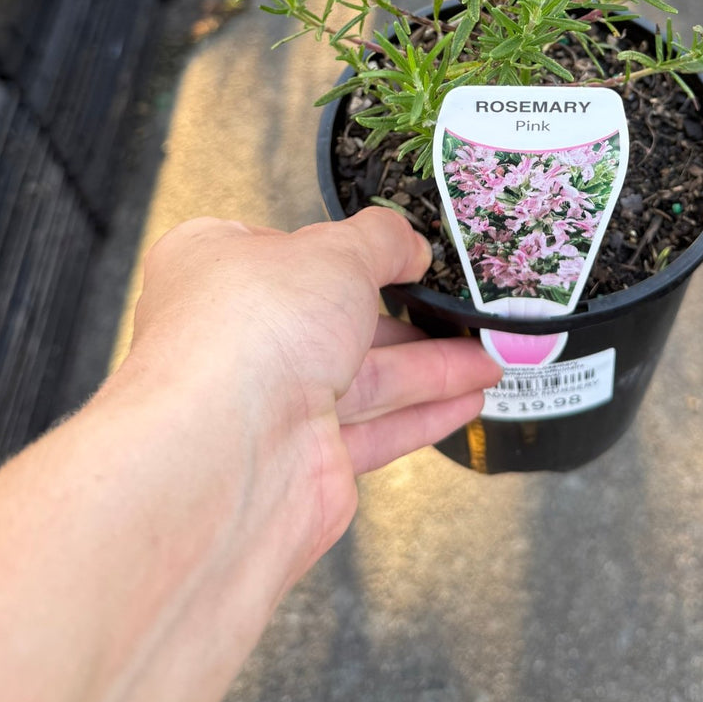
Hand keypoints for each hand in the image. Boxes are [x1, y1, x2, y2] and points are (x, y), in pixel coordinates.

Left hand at [124, 210, 499, 569]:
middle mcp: (237, 336)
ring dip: (431, 367)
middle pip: (334, 317)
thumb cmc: (247, 337)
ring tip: (486, 357)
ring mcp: (268, 402)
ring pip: (363, 376)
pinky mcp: (303, 460)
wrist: (226, 457)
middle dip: (404, 316)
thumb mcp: (333, 252)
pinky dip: (422, 414)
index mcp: (217, 266)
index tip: (400, 250)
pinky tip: (464, 400)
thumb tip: (407, 242)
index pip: (286, 247)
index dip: (343, 247)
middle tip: (457, 310)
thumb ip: (380, 241)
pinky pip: (375, 429)